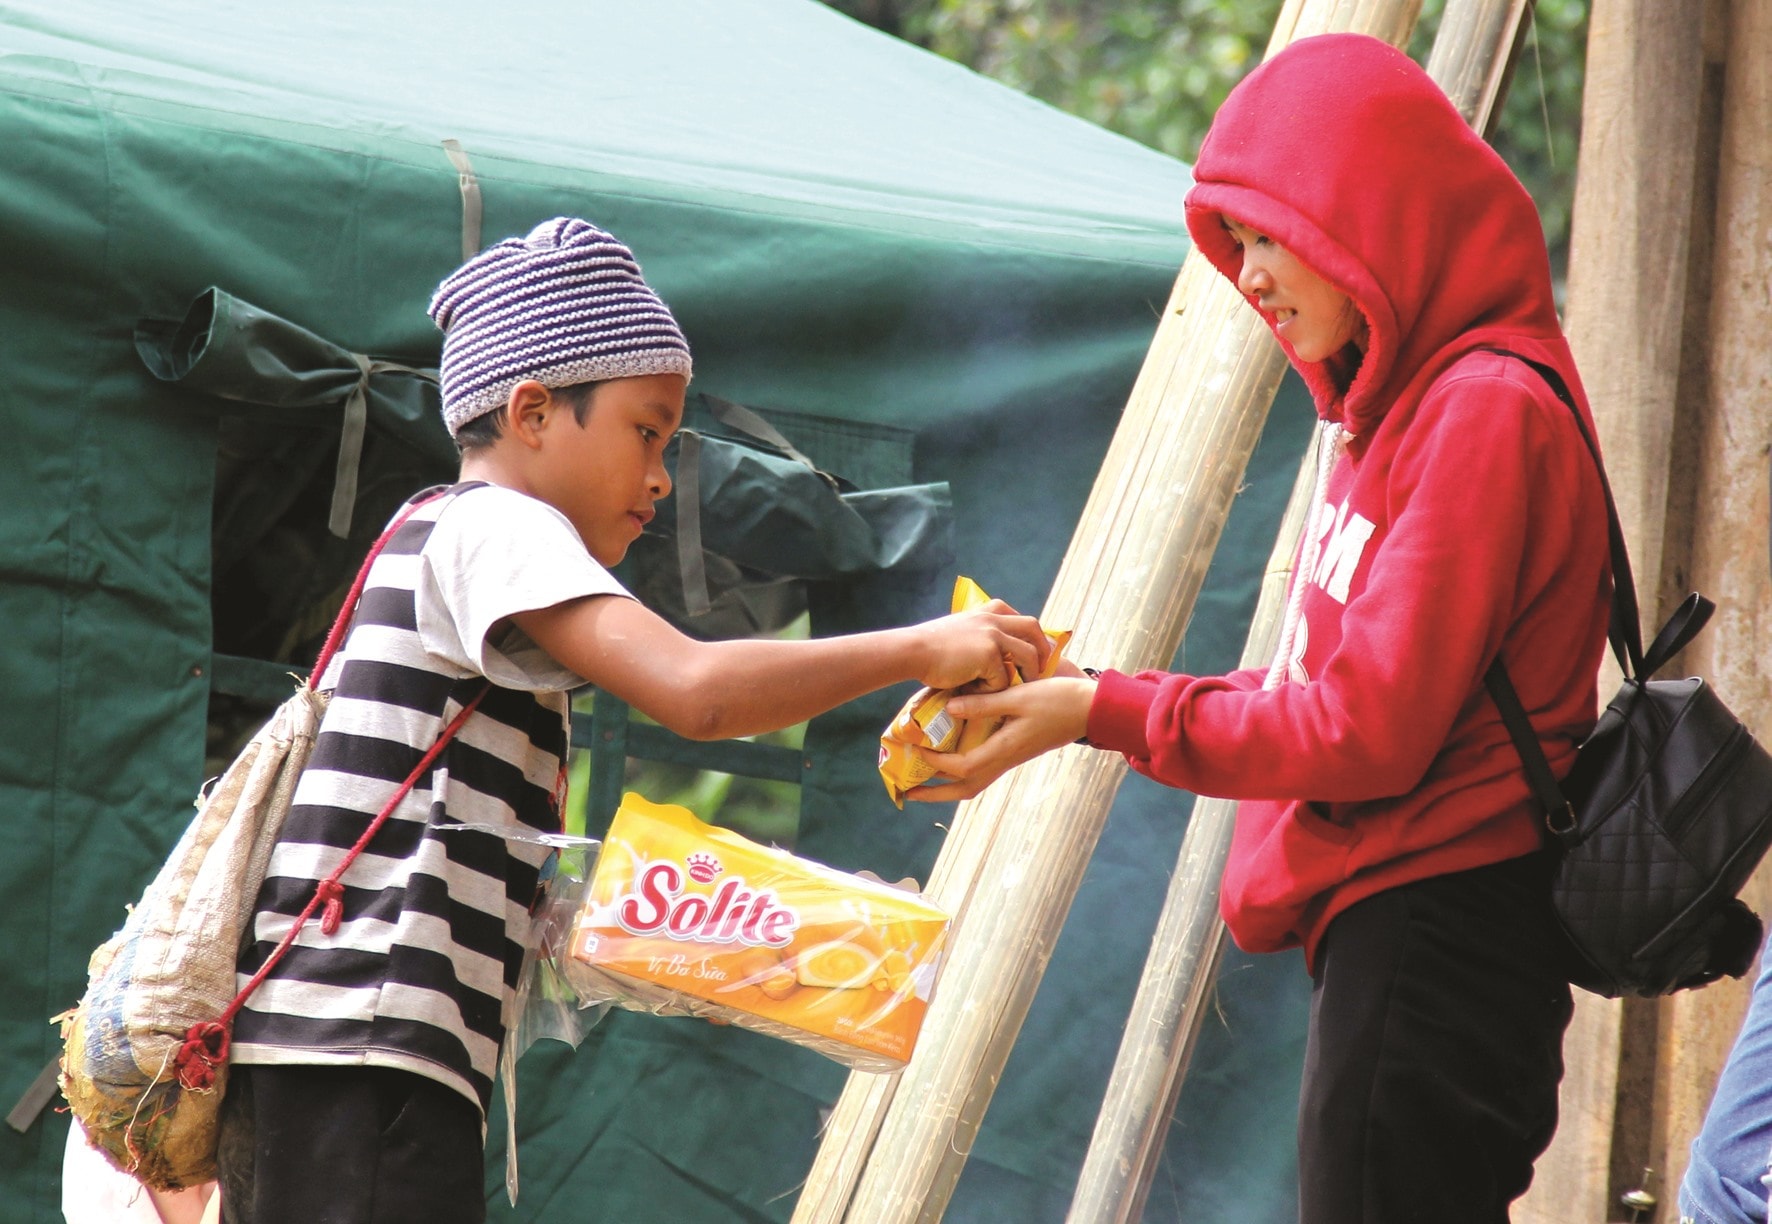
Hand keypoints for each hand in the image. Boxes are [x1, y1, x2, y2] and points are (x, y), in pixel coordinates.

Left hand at [906, 674, 1097, 802]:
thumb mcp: (1019, 696)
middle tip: (908, 791)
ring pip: (975, 780)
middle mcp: (1006, 759)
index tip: (914, 749)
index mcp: (1005, 749)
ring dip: (948, 783)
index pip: (962, 766)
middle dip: (936, 793)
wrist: (1090, 709)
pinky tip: (952, 753)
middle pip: (966, 788)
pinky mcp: (1015, 750)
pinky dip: (963, 767)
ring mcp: (1011, 757)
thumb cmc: (1057, 700)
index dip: (935, 761)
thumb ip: (984, 703)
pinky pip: (984, 766)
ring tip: (923, 776)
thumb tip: (949, 707)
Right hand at [913, 599, 1050, 692]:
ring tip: (1018, 689)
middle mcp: (994, 619)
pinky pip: (1003, 680)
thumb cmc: (930, 646)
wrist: (913, 651)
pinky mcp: (990, 655)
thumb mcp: (959, 629)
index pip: (1022, 619)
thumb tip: (994, 655)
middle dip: (1043, 649)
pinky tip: (974, 690)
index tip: (1036, 651)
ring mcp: (994, 635)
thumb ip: (979, 634)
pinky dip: (992, 690)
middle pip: (1033, 628)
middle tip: (1042, 669)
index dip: (1032, 636)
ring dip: (1027, 675)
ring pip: (1028, 656)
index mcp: (988, 611)